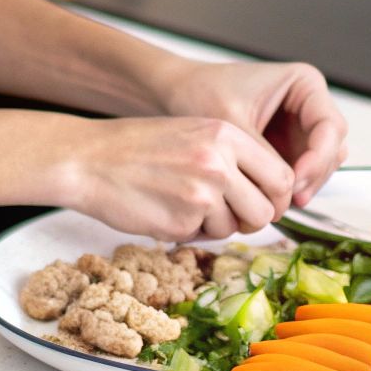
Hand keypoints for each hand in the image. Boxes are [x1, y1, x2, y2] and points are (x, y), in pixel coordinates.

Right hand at [57, 117, 295, 241]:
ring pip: (235, 228)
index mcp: (226, 135)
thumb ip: (234, 157)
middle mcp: (219, 163)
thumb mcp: (195, 132)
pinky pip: (204, 238)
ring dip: (215, 225)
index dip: (276, 196)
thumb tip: (271, 193)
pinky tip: (165, 210)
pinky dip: (189, 231)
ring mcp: (201, 194)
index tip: (263, 202)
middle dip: (250, 218)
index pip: (281, 176)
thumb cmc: (140, 147)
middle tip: (226, 212)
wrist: (89, 159)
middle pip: (266, 210)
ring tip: (183, 203)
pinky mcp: (181, 222)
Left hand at [160, 61, 348, 206]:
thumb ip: (262, 155)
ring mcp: (299, 128)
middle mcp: (308, 104)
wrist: (174, 95)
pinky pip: (300, 173)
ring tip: (276, 204)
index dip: (318, 158)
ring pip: (320, 165)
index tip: (294, 183)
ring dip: (304, 185)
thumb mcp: (232, 123)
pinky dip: (290, 188)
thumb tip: (285, 191)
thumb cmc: (199, 93)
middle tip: (288, 201)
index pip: (330, 126)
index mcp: (304, 83)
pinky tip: (269, 201)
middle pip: (331, 148)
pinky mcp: (286, 147)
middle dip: (313, 176)